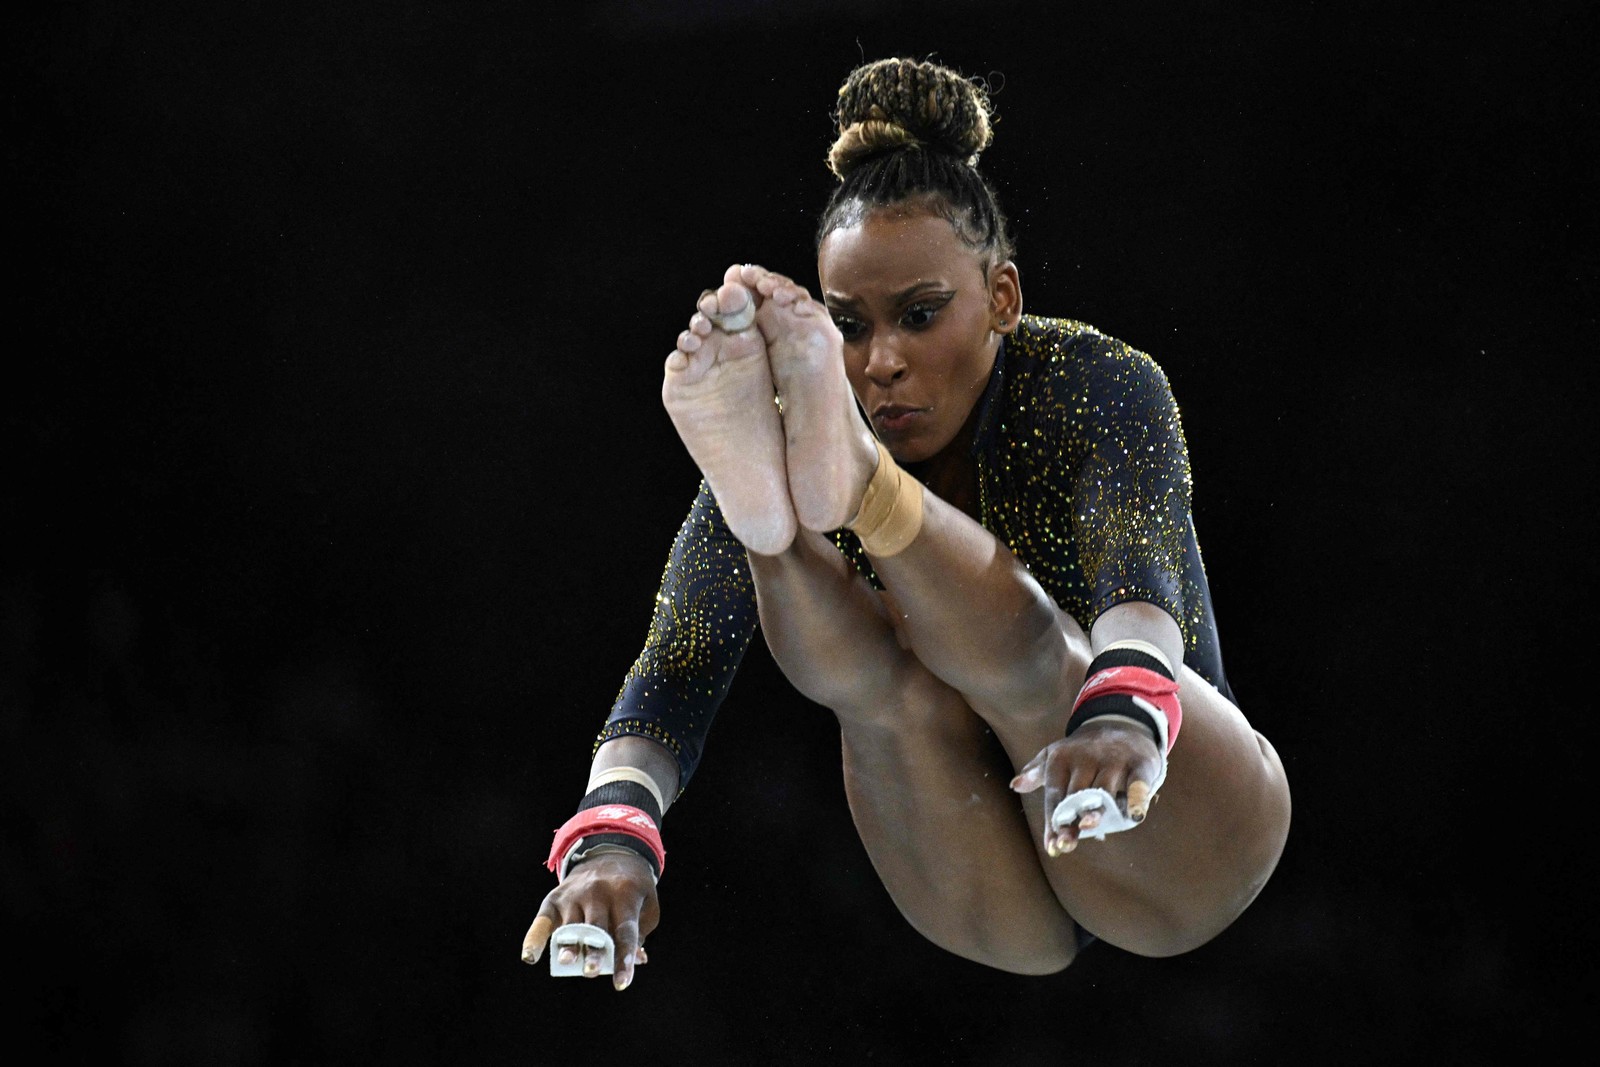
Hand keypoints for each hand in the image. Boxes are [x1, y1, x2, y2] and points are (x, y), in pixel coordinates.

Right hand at [521, 852, 659, 990]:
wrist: (609, 854)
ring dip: (569, 945)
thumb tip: (635, 960)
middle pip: (595, 928)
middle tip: (591, 970)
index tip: (622, 983)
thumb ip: (640, 934)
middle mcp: (597, 893)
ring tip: (567, 962)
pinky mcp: (554, 899)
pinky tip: (530, 957)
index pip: (625, 931)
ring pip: (570, 926)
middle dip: (593, 950)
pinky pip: (542, 922)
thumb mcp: (646, 905)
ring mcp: (573, 895)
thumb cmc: (632, 890)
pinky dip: (534, 939)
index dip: (624, 958)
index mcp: (625, 894)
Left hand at [1010, 718, 1161, 854]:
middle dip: (1070, 821)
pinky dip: (1137, 799)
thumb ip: (1037, 772)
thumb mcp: (1056, 755)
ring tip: (1087, 827)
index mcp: (1063, 758)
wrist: (1122, 723)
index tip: (1051, 845)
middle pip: (1076, 795)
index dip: (1052, 821)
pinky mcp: (1140, 764)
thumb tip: (1015, 785)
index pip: (1054, 794)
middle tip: (1065, 843)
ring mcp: (1115, 760)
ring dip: (1097, 811)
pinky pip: (1138, 784)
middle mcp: (1088, 758)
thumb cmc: (1084, 752)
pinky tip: (1134, 815)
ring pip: (1104, 791)